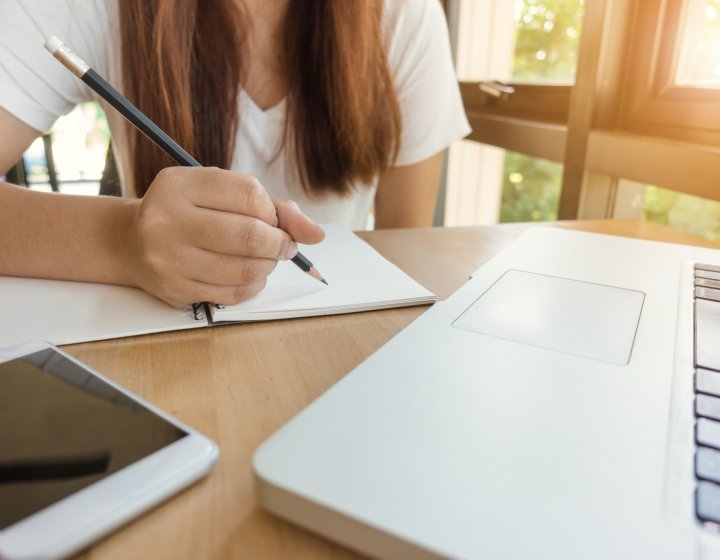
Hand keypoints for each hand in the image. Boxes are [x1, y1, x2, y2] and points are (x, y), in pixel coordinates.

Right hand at [127, 167, 323, 307]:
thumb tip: (315, 234)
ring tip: (266, 258)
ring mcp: (168, 258)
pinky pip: (232, 293)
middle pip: (251, 236)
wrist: (132, 242)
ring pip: (245, 269)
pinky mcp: (174, 289)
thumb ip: (271, 206)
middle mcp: (167, 220)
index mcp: (180, 184)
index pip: (250, 194)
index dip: (272, 211)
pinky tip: (248, 274)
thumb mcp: (219, 193)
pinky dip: (252, 284)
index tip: (273, 219)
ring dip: (268, 265)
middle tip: (283, 245)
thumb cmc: (188, 212)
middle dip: (280, 243)